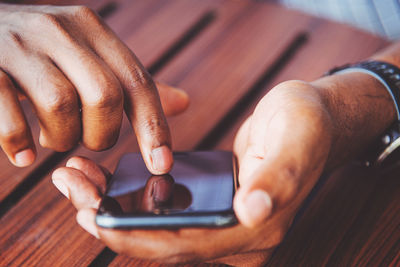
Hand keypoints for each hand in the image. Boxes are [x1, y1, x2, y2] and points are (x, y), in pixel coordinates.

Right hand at [0, 4, 187, 172]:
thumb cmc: (44, 53)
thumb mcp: (91, 58)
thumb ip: (132, 84)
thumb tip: (183, 103)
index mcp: (93, 31)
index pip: (137, 81)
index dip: (154, 126)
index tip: (161, 164)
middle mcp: (59, 31)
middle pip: (104, 95)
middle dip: (102, 134)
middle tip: (89, 139)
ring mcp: (19, 45)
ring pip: (61, 105)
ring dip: (62, 139)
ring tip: (54, 139)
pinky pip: (10, 115)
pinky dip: (19, 142)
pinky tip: (23, 153)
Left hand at [52, 80, 334, 265]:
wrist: (312, 118)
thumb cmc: (307, 124)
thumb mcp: (297, 139)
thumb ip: (277, 177)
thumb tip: (252, 212)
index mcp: (258, 229)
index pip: (187, 245)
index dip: (137, 235)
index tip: (92, 214)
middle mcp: (237, 238)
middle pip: (164, 241)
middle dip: (112, 218)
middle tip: (71, 186)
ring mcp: (223, 224)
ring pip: (158, 227)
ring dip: (115, 206)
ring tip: (79, 178)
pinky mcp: (211, 205)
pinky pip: (165, 209)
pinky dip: (133, 195)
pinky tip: (108, 176)